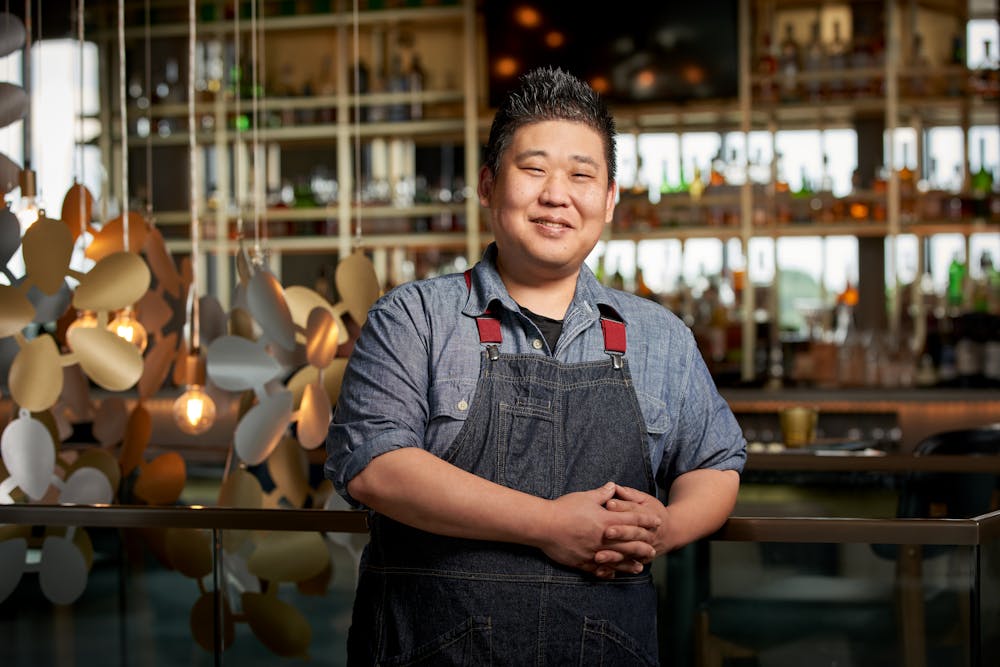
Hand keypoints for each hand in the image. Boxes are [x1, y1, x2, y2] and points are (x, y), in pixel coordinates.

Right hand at [536, 483, 660, 579]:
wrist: (544, 525)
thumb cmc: (564, 508)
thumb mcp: (585, 497)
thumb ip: (602, 494)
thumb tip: (613, 486)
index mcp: (605, 520)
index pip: (631, 520)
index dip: (645, 520)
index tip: (656, 522)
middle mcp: (603, 538)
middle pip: (629, 543)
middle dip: (643, 546)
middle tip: (653, 549)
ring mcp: (594, 551)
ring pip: (617, 560)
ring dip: (630, 563)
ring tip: (640, 567)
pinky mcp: (582, 561)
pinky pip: (599, 569)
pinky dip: (609, 572)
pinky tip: (615, 575)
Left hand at [595, 484, 668, 572]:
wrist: (671, 532)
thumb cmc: (651, 512)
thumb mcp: (644, 500)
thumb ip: (629, 494)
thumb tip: (614, 486)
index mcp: (649, 516)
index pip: (635, 511)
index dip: (622, 507)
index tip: (608, 504)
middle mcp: (648, 534)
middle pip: (634, 533)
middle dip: (620, 533)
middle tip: (606, 532)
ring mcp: (645, 550)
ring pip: (629, 553)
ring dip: (614, 556)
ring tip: (598, 557)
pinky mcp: (639, 561)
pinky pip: (626, 567)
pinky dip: (614, 570)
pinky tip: (601, 571)